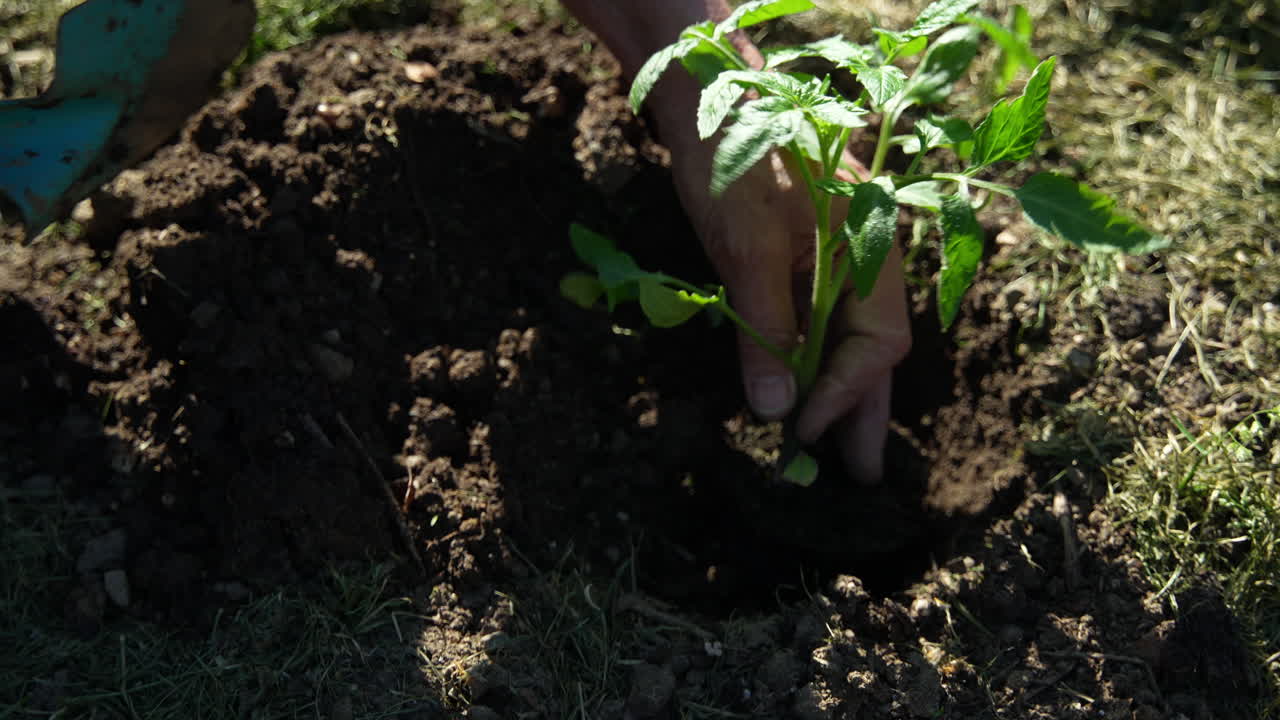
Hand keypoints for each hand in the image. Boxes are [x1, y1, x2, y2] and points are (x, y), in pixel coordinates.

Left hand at [557, 0, 911, 480]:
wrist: (705, 89)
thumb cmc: (730, 154)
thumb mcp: (744, 247)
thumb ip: (766, 330)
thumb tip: (775, 411)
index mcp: (869, 246)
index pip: (876, 344)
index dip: (843, 396)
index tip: (804, 436)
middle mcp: (864, 254)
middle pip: (873, 348)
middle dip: (862, 411)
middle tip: (861, 476)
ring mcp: (835, 254)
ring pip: (847, 337)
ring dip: (839, 393)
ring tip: (836, 452)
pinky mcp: (801, 254)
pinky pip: (819, 319)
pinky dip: (811, 359)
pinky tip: (802, 390)